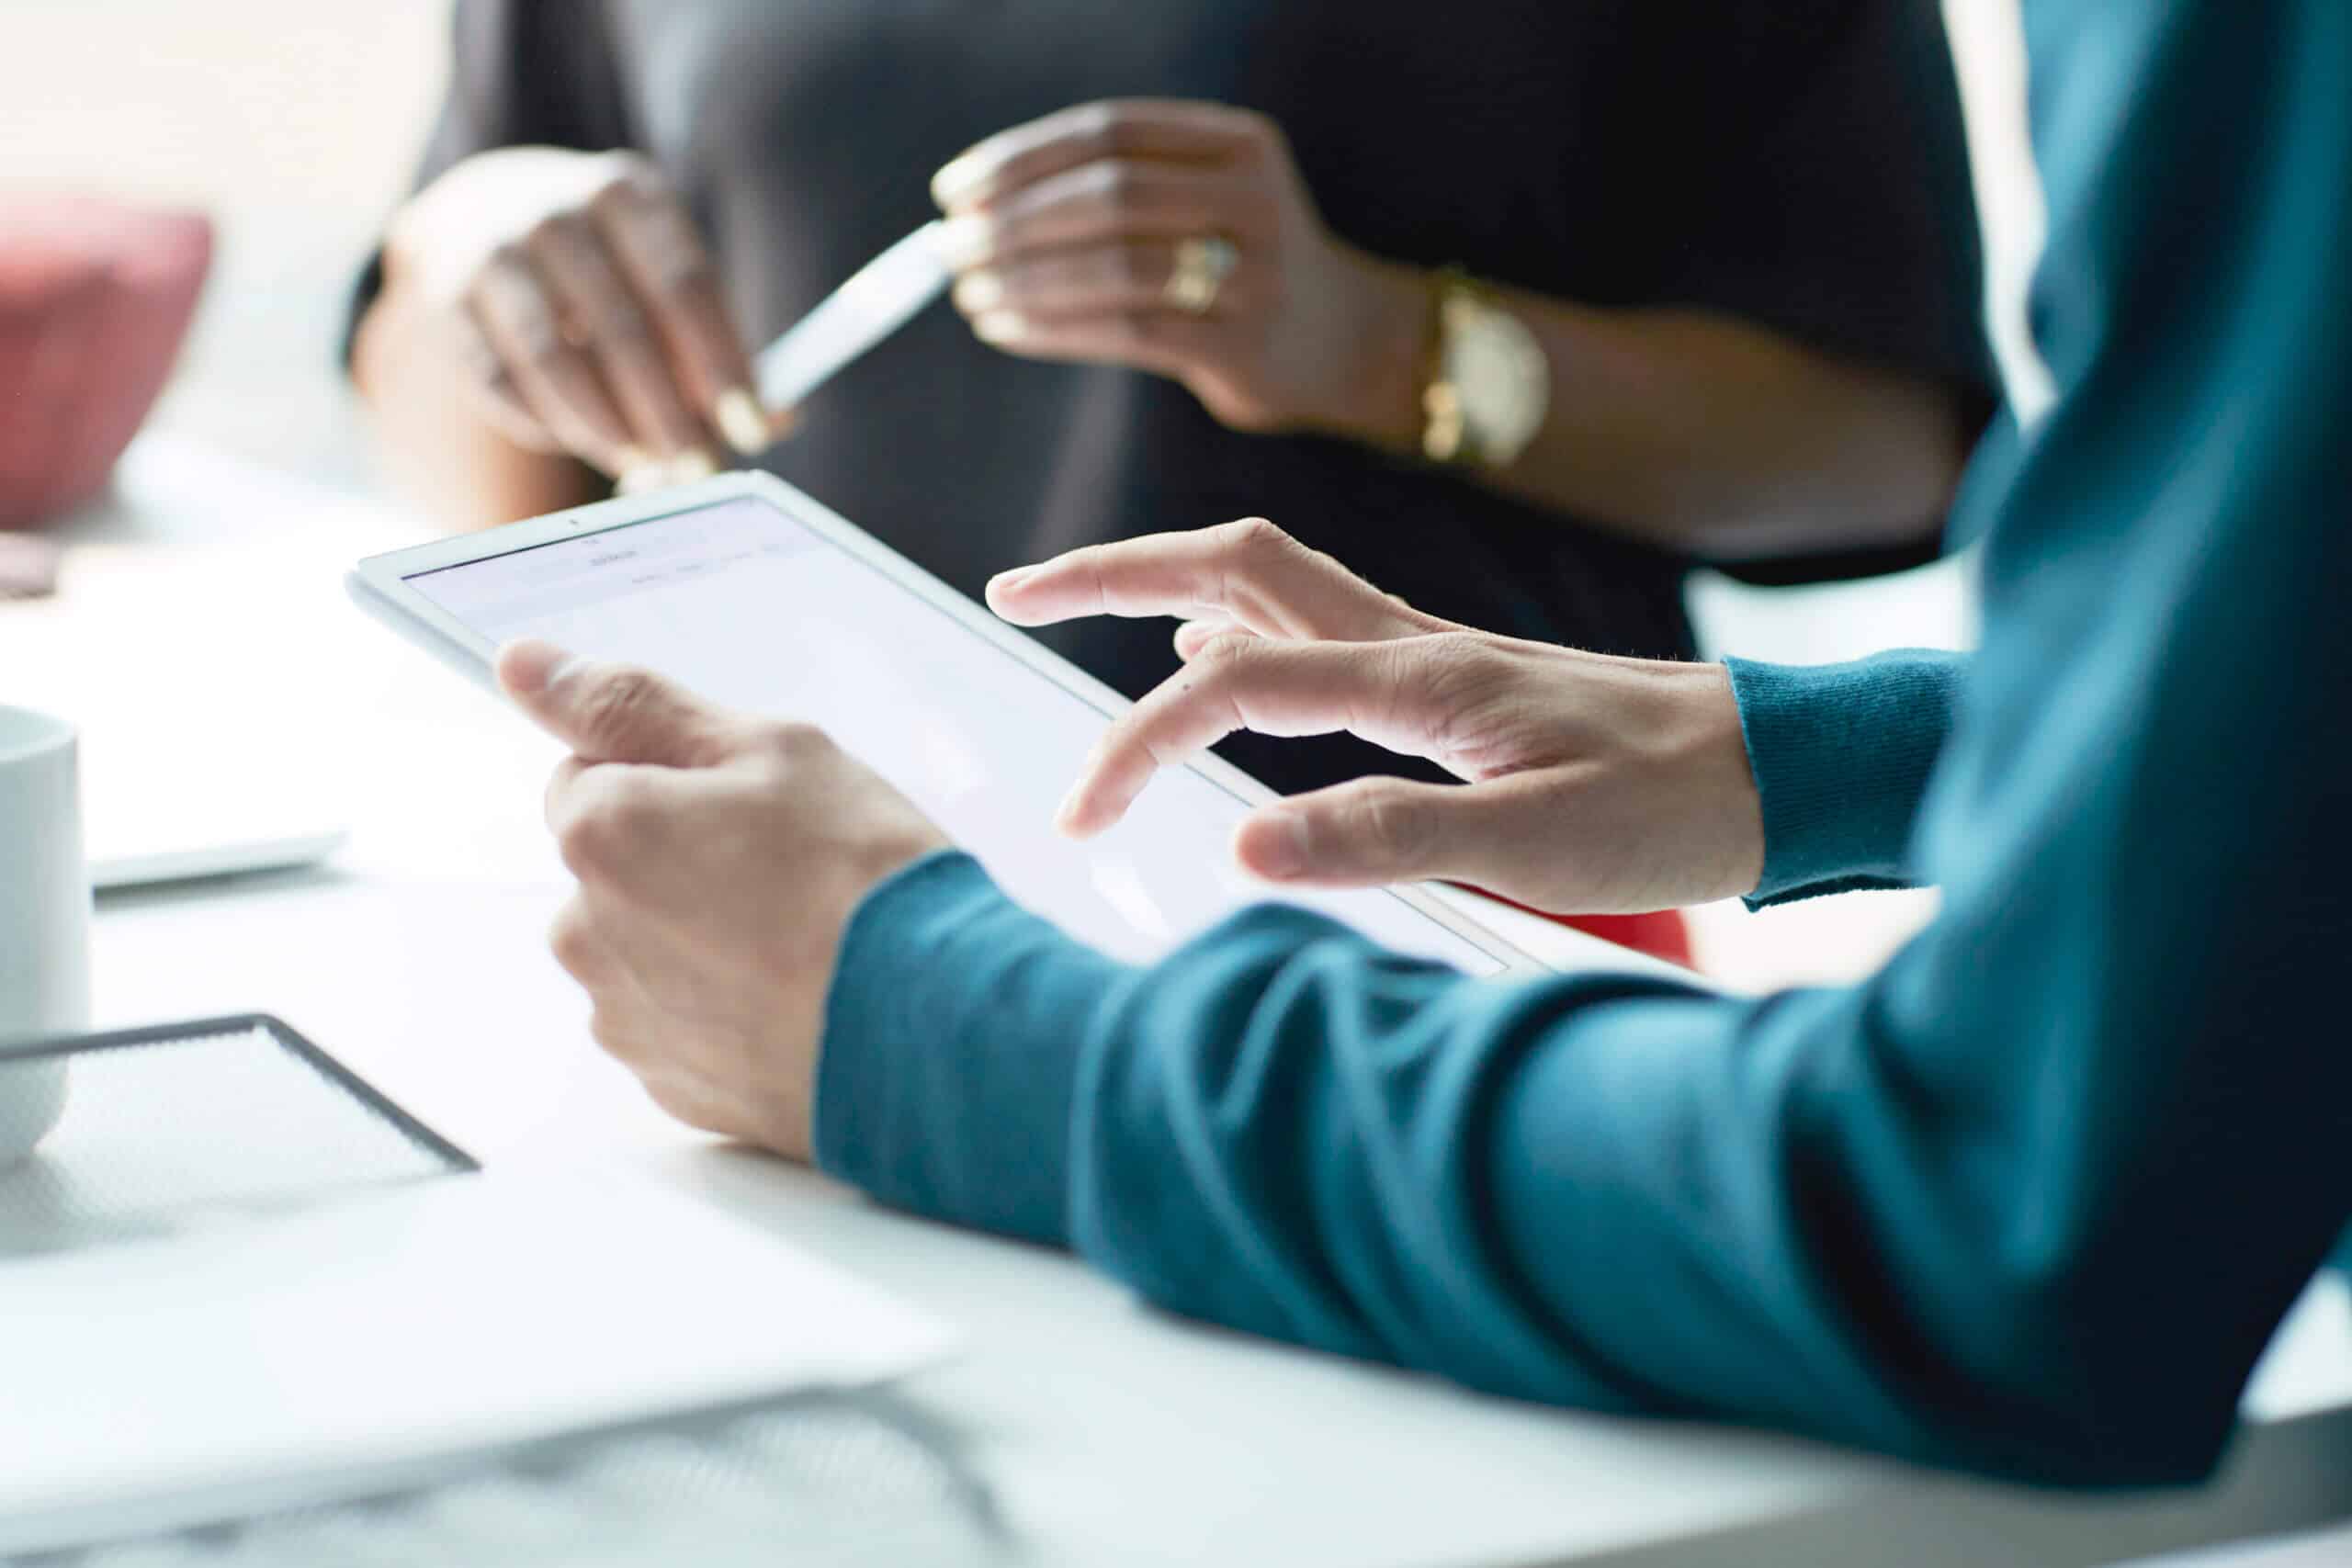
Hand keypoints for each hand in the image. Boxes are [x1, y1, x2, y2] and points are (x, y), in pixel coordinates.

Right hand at [381, 148, 790, 479]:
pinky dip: (546, 424)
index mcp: (629, 194)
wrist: (484, 214)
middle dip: (667, 412)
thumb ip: (720, 346)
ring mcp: (491, 251)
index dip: (722, 364)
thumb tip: (779, 420)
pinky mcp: (444, 300)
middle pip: (622, 327)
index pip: (685, 284)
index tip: (752, 429)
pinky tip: (580, 438)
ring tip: (642, 466)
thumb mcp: (667, 279)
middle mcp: (554, 210)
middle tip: (698, 469)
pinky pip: (500, 382)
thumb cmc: (609, 266)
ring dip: (605, 428)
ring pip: (555, 359)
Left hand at [497, 641, 949, 1158]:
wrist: (935, 1028)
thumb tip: (521, 663)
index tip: (749, 801)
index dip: (675, 777)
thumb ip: (634, 705)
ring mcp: (625, 1018)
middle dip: (680, 858)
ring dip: (700, 936)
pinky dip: (724, 1007)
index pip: (590, 773)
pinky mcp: (668, 1086)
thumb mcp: (771, 750)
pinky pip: (681, 1021)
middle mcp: (585, 933)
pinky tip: (797, 997)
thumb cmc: (862, 879)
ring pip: (646, 948)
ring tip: (800, 941)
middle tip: (788, 870)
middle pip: (614, 867)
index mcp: (601, 833)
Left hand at [931, 100, 1426, 441]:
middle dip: (1014, 222)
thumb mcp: (1202, 200)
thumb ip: (1119, 188)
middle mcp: (1255, 197)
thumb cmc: (1238, 267)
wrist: (1341, 343)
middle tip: (949, 249)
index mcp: (1239, 143)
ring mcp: (1255, 274)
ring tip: (969, 294)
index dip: (1021, 159)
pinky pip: (1126, 331)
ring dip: (1025, 281)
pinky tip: (1007, 329)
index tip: (953, 191)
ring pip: (1114, 266)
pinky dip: (1053, 329)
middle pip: (1110, 195)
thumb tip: (975, 208)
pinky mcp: (1242, 345)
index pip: (1109, 132)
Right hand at [987, 519, 1765, 913]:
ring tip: (1082, 611)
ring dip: (1165, 586)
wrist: (1780, 769)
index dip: (1138, 746)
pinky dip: (1238, 627)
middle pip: (1231, 567)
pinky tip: (1222, 670)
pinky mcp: (1449, 679)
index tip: (1082, 819)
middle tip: (1013, 595)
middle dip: (1111, 572)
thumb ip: (1389, 836)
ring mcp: (1429, 653)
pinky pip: (1314, 623)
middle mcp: (1411, 643)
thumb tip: (1240, 847)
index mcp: (1418, 679)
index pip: (1232, 684)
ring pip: (1269, 583)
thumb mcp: (1539, 841)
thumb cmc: (1672, 807)